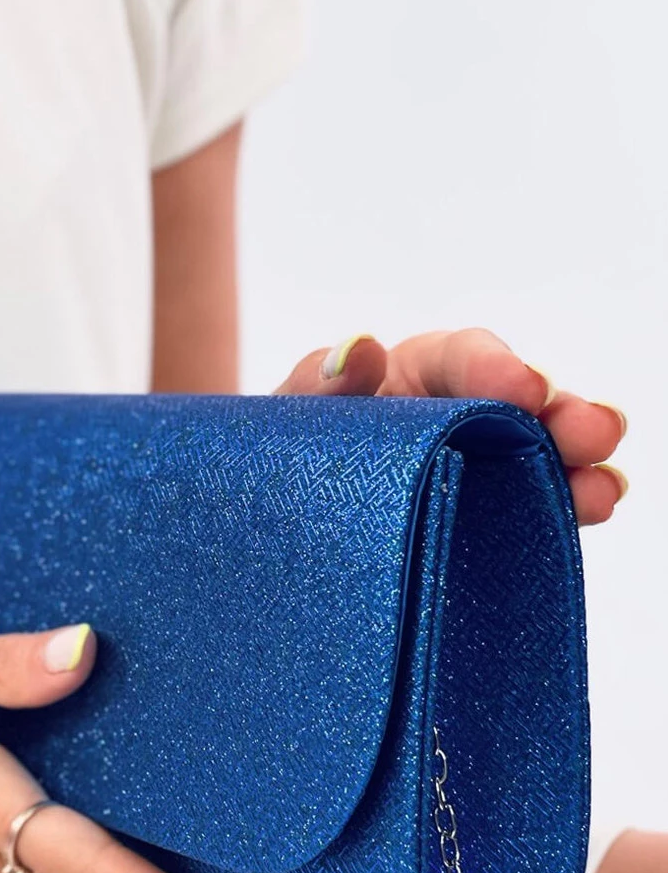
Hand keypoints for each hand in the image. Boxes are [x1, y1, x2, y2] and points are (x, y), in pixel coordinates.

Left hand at [274, 329, 626, 525]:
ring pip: (536, 462)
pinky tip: (585, 515)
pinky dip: (559, 514)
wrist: (271, 523)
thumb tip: (359, 349)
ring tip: (601, 491)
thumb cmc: (287, 452)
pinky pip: (525, 514)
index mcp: (411, 377)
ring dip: (575, 470)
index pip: (459, 359)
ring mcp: (474, 472)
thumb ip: (317, 384)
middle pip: (519, 409)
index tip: (521, 389)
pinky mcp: (480, 522)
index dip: (495, 369)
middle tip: (592, 433)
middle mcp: (456, 419)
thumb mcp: (291, 414)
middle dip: (560, 416)